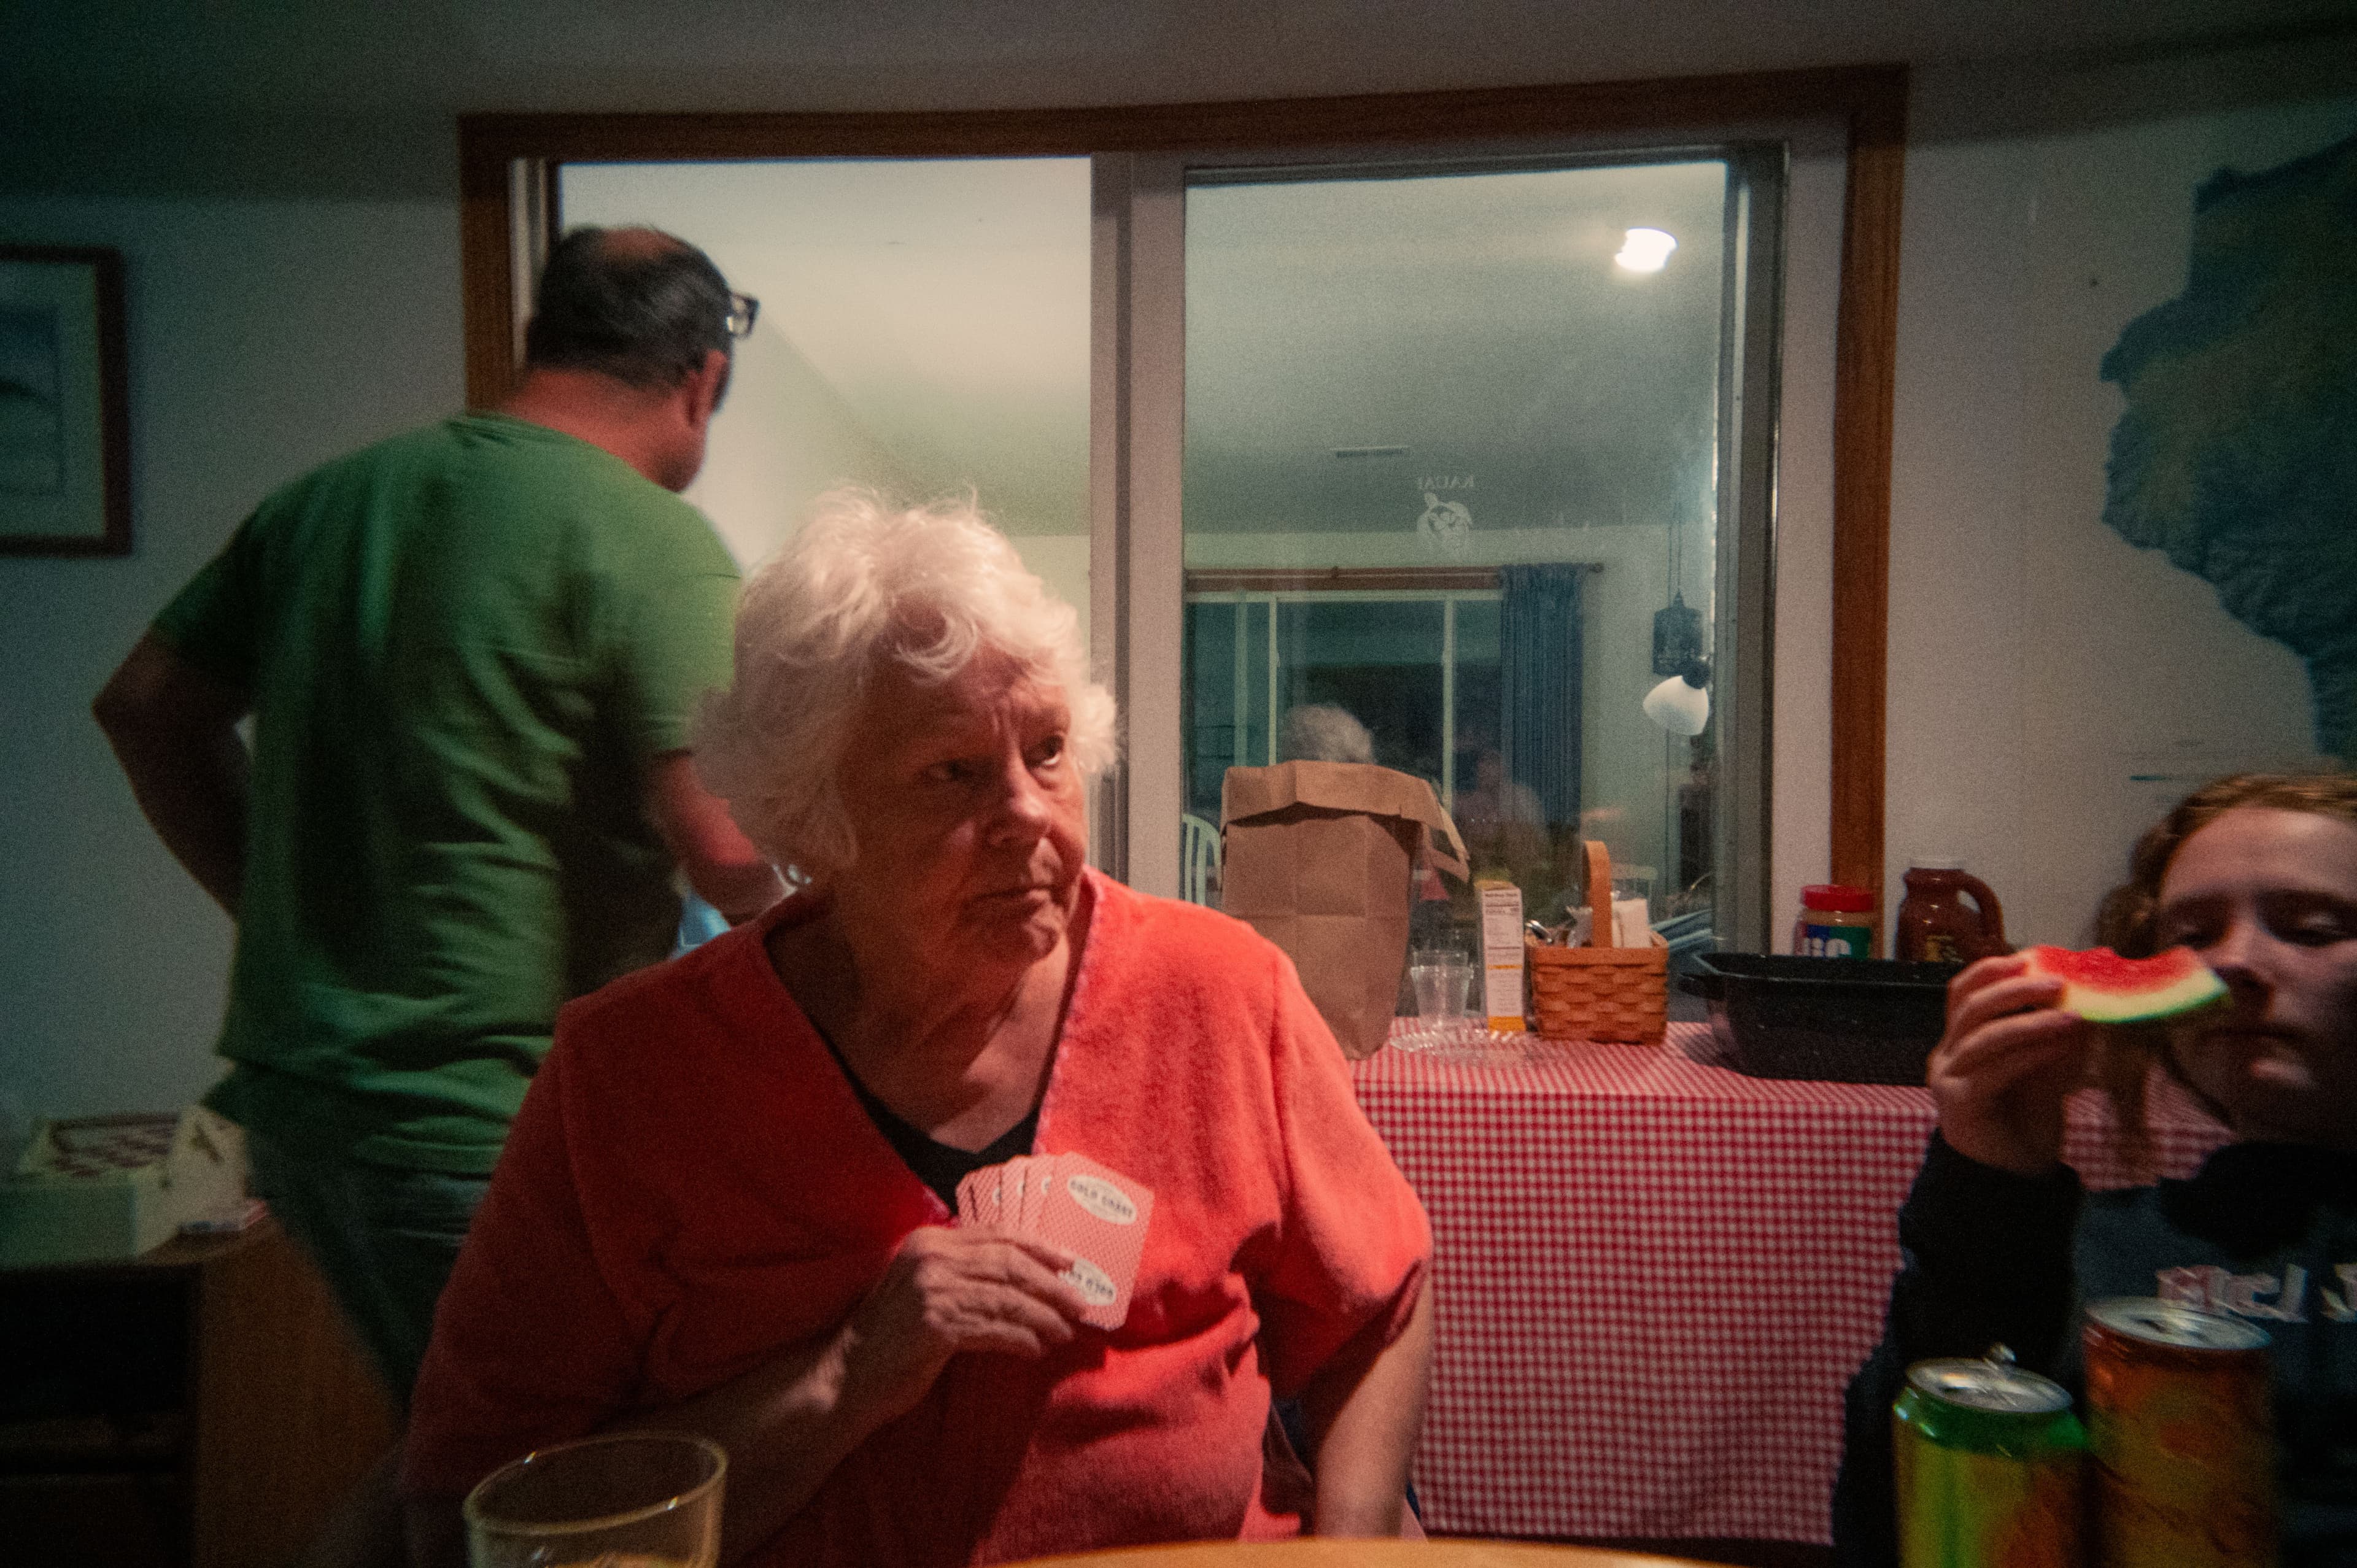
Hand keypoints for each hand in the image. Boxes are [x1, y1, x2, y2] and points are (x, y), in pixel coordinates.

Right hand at [834, 1225, 1086, 1428]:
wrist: (849, 1375)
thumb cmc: (894, 1336)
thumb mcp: (925, 1288)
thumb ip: (963, 1272)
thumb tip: (1026, 1275)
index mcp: (930, 1241)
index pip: (997, 1235)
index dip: (1039, 1248)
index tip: (1071, 1263)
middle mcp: (930, 1258)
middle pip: (1008, 1263)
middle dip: (1051, 1283)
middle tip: (1080, 1302)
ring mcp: (931, 1290)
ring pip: (1006, 1298)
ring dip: (1042, 1316)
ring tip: (1064, 1331)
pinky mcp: (935, 1326)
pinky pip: (993, 1329)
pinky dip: (1020, 1339)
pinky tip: (1035, 1350)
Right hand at [1925, 953, 2094, 1176]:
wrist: (2014, 1178)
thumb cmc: (2028, 1119)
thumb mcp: (2049, 1066)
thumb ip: (2061, 1032)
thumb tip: (2093, 989)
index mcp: (1960, 1040)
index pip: (1963, 990)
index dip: (1993, 969)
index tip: (2034, 956)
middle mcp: (1946, 1054)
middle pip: (1969, 1004)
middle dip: (2014, 988)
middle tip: (2057, 981)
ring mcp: (1948, 1078)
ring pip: (1983, 1034)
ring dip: (2029, 1019)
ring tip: (2071, 1014)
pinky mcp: (1960, 1103)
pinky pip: (1995, 1069)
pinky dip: (2030, 1052)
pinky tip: (2061, 1045)